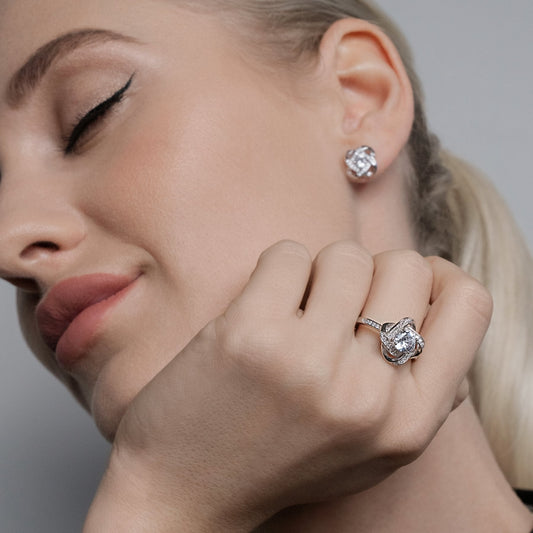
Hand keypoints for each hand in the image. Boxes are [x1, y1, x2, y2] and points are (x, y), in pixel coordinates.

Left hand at [85, 240, 491, 531]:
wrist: (185, 491)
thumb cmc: (281, 459)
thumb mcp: (373, 447)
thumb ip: (420, 387)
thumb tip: (440, 308)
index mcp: (410, 422)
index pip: (469, 304)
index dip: (437, 278)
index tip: (400, 285)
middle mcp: (368, 393)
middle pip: (405, 265)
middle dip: (370, 275)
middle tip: (333, 307)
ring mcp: (308, 359)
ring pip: (345, 254)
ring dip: (318, 273)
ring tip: (292, 314)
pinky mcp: (251, 331)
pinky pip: (288, 254)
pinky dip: (276, 271)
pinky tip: (258, 309)